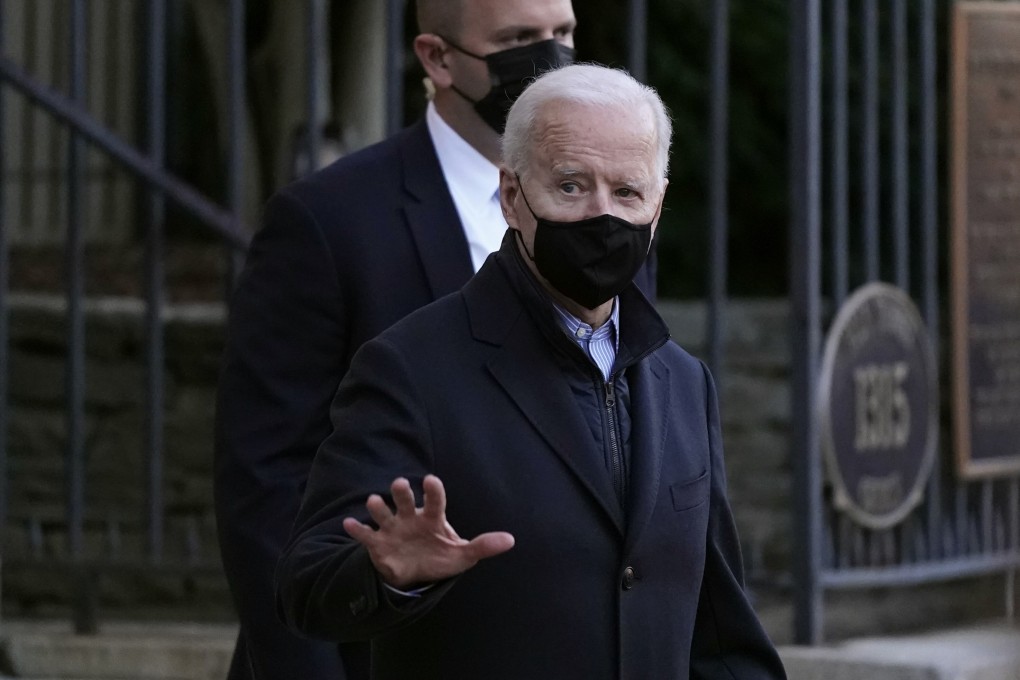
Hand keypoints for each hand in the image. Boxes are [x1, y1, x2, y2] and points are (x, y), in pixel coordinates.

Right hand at [343, 474, 514, 588]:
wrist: (416, 572)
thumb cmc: (441, 556)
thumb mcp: (463, 555)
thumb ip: (484, 546)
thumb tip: (511, 540)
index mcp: (432, 517)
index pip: (435, 500)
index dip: (433, 491)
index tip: (430, 480)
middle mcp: (410, 517)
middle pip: (405, 500)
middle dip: (402, 492)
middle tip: (400, 484)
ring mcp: (392, 529)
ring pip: (383, 513)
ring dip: (378, 507)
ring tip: (373, 501)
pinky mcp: (378, 544)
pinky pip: (366, 535)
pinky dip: (357, 529)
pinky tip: (349, 524)